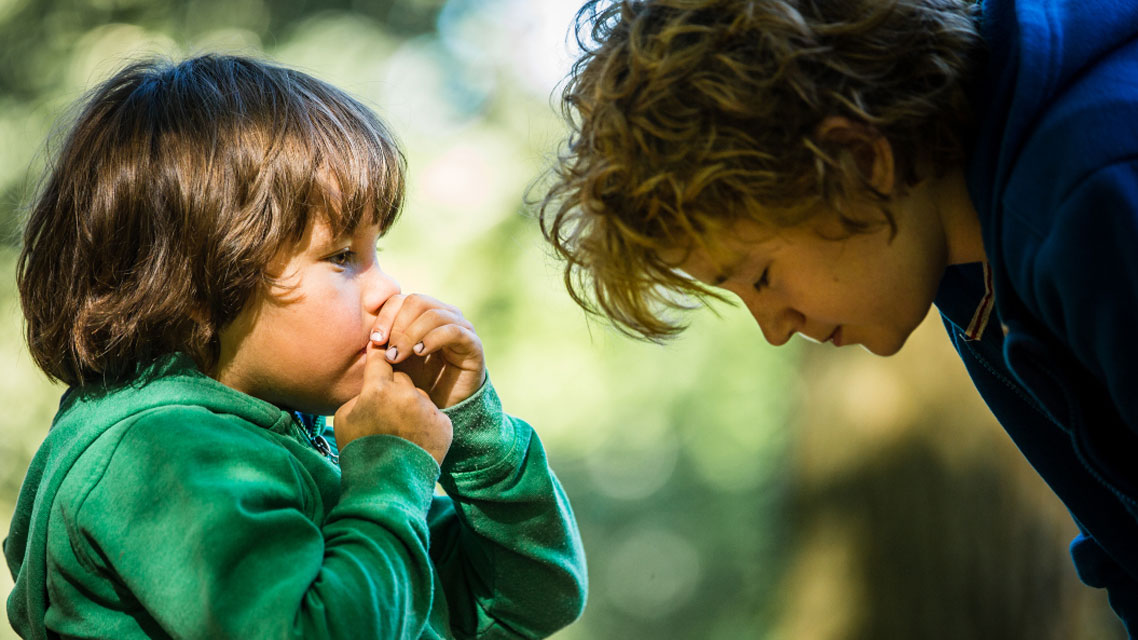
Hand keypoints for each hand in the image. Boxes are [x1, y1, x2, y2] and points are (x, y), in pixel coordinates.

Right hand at [333, 344, 452, 464]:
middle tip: (386, 412)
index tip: (380, 355)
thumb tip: (371, 385)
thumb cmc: (360, 452)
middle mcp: (406, 394)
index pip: (380, 359)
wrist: (388, 486)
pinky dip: (426, 424)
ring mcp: (427, 409)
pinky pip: (433, 415)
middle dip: (394, 389)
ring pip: (418, 396)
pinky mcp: (444, 424)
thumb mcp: (343, 418)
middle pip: (401, 378)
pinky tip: (415, 439)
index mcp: (378, 390)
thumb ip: (360, 394)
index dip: (378, 359)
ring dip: (411, 407)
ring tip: (401, 432)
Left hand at [369, 294, 485, 408]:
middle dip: (397, 326)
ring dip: (411, 335)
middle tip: (388, 351)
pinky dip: (432, 339)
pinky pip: (452, 331)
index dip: (385, 316)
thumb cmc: (418, 382)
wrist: (445, 406)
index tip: (374, 340)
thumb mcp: (395, 363)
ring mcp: (461, 326)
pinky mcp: (473, 343)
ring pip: (433, 315)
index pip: (401, 300)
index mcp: (423, 315)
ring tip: (399, 357)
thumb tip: (372, 338)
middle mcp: (444, 315)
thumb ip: (384, 348)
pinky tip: (419, 353)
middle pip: (417, 301)